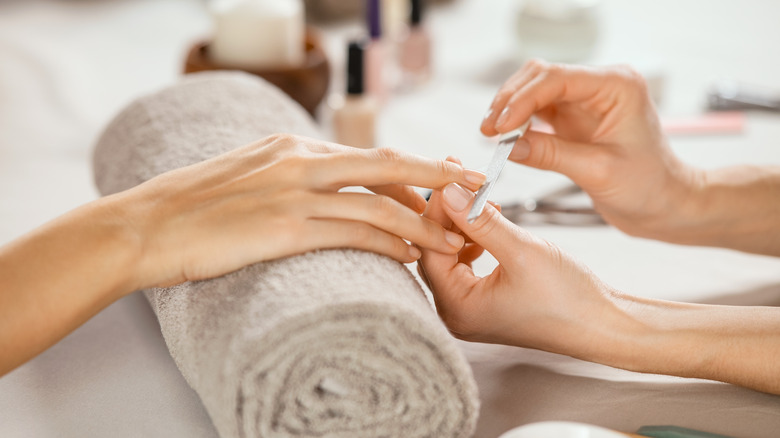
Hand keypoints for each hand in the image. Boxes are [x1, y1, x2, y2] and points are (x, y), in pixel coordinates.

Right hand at [113, 134, 485, 288]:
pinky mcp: (284, 227)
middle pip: (387, 166)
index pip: (366, 155)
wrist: (144, 226)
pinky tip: (411, 256)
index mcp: (291, 145)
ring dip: (423, 223)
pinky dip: (389, 244)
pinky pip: (353, 234)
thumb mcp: (245, 175)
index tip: (439, 181)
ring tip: (455, 241)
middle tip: (476, 190)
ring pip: (378, 204)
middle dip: (438, 177)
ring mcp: (293, 193)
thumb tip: (322, 192)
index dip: (410, 170)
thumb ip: (286, 176)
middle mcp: (299, 161)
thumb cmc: (190, 207)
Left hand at [418, 180, 617, 356]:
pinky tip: (489, 222)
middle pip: (435, 252)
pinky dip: (473, 239)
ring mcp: (469, 309)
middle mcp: (456, 313)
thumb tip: (449, 191)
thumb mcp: (521, 251)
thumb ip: (481, 221)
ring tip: (480, 199)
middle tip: (460, 180)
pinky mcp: (484, 301)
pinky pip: (465, 264)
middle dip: (448, 215)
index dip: (437, 211)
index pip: (430, 250)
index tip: (450, 178)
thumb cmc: (567, 298)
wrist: (602, 325)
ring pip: (450, 255)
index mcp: (458, 308)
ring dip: (462, 225)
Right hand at [480, 60, 700, 239]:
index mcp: (617, 86)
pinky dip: (518, 123)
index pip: (557, 79)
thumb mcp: (598, 171)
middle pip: (540, 76)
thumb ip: (551, 154)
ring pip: (534, 90)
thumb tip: (507, 146)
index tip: (499, 127)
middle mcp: (600, 86)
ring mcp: (585, 100)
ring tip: (491, 136)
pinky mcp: (573, 118)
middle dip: (510, 101)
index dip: (522, 100)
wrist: (665, 205)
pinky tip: (504, 139)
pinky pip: (537, 111)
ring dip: (509, 110)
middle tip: (488, 132)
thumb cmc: (648, 187)